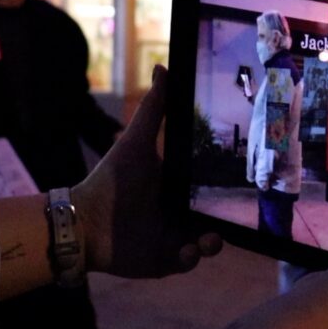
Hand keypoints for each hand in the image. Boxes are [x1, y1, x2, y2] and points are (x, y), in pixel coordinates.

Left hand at [72, 65, 221, 277]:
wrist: (83, 222)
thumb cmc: (112, 180)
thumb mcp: (137, 142)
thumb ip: (154, 109)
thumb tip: (163, 67)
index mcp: (181, 184)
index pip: (215, 186)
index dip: (230, 187)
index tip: (244, 184)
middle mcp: (182, 210)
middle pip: (218, 216)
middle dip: (227, 222)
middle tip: (227, 222)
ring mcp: (174, 236)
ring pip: (207, 242)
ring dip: (211, 244)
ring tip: (206, 242)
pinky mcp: (164, 260)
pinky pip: (188, 262)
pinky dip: (190, 258)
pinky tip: (184, 252)